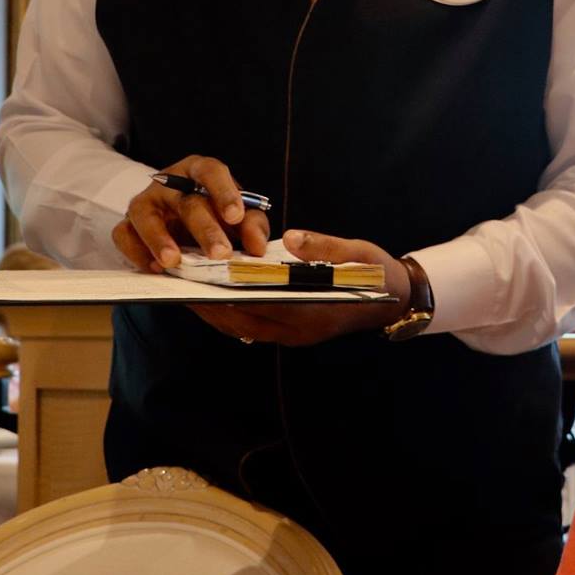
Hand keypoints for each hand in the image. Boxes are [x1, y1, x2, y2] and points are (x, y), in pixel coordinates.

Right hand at [111, 155, 270, 271]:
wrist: (180, 219)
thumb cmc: (213, 211)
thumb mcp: (237, 215)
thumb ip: (251, 226)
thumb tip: (257, 247)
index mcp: (199, 171)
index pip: (211, 171)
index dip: (224, 192)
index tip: (236, 216)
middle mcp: (170, 182)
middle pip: (185, 201)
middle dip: (204, 229)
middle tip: (220, 253)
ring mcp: (146, 200)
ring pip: (144, 213)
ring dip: (158, 238)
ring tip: (173, 261)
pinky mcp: (128, 222)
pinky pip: (124, 234)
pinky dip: (136, 251)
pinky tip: (155, 267)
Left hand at [189, 229, 411, 346]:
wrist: (395, 300)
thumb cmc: (376, 273)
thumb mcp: (358, 253)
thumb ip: (324, 247)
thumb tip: (291, 238)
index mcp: (314, 312)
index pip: (260, 305)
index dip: (226, 293)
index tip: (199, 279)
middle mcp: (299, 331)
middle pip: (242, 321)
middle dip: (209, 304)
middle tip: (179, 284)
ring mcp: (294, 336)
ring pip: (242, 328)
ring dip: (214, 311)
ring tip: (187, 289)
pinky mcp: (292, 333)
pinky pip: (251, 327)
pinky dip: (230, 313)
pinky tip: (213, 295)